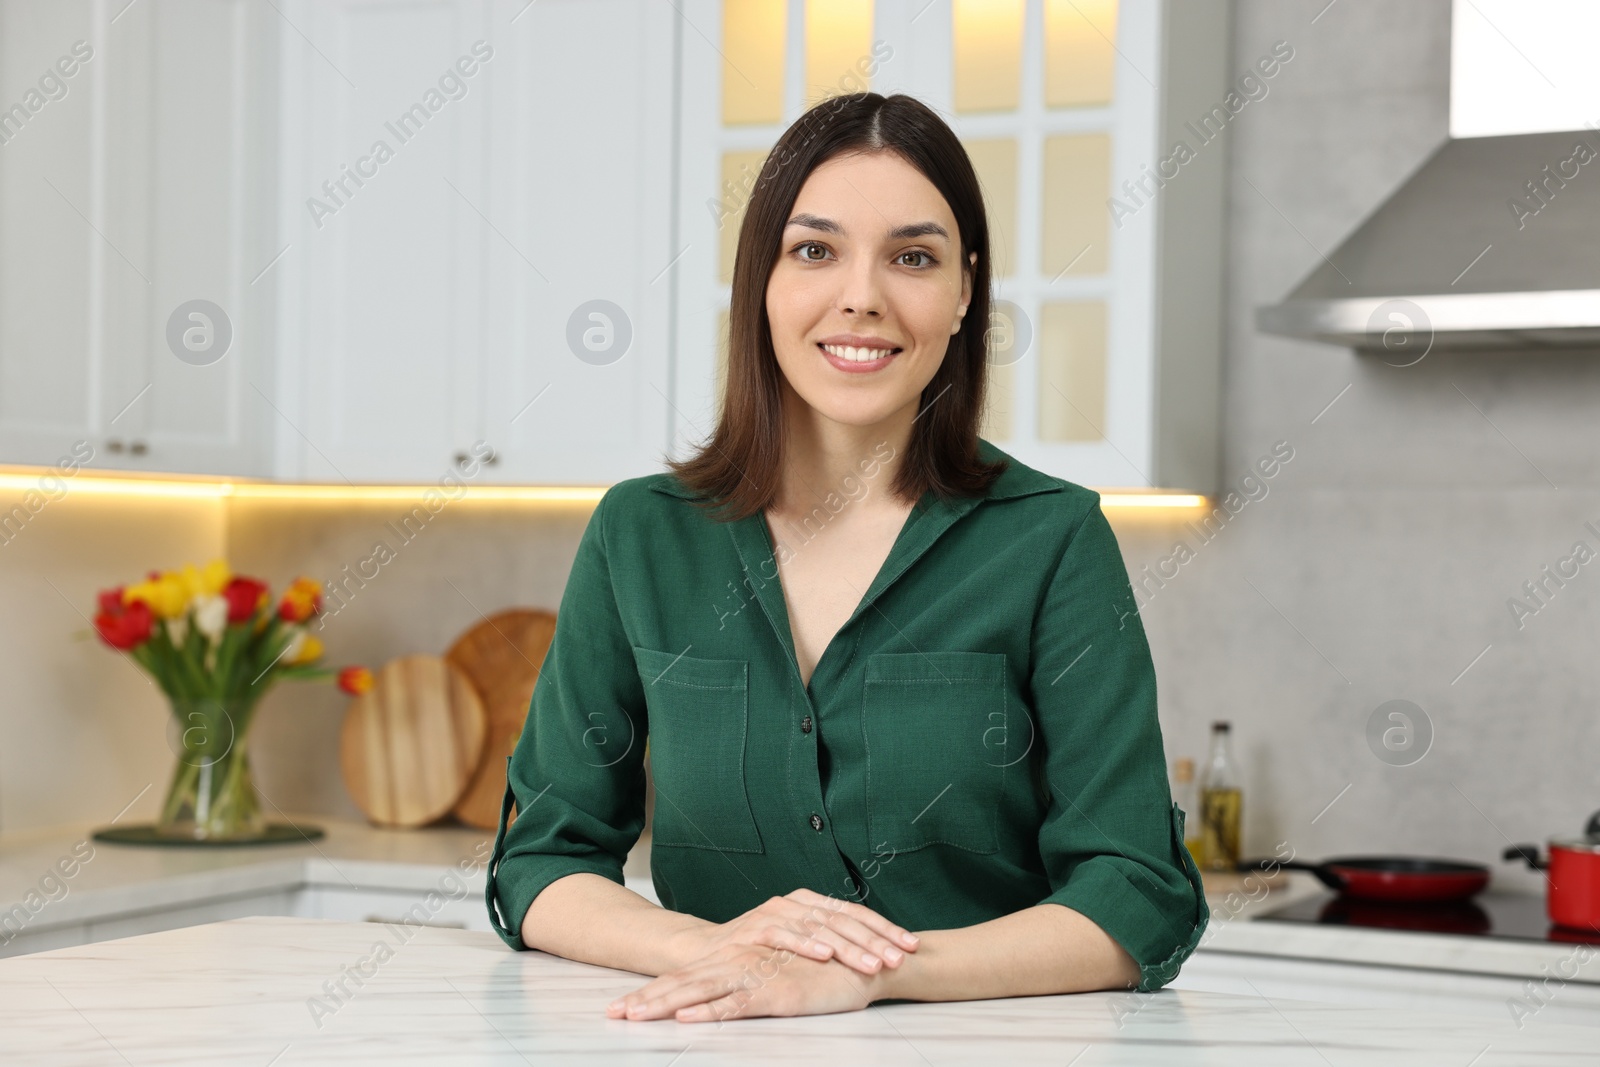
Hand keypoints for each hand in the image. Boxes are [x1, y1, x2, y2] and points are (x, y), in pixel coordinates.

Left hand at [607, 942, 881, 1021]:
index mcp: (738, 962)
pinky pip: (737, 1003)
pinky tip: (686, 1017)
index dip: (652, 992)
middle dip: (645, 999)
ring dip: (665, 1004)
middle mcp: (741, 965)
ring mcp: (756, 977)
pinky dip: (710, 1011)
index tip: (621, 1008)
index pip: (687, 978)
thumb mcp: (777, 978)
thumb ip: (748, 984)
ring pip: (701, 991)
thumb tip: (719, 998)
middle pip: (684, 984)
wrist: (867, 962)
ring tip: (635, 1015)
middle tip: (612, 1014)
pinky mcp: (776, 993)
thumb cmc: (823, 971)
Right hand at [668, 887, 918, 976]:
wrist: (710, 953)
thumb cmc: (762, 952)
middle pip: (844, 919)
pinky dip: (806, 943)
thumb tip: (878, 951)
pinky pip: (785, 934)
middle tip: (900, 957)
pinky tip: (826, 954)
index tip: (911, 945)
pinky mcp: (755, 927)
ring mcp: (776, 912)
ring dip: (849, 947)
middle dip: (875, 940)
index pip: (856, 913)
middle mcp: (797, 902)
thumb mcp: (800, 943)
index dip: (885, 929)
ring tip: (874, 963)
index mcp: (812, 902)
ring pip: (820, 927)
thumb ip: (830, 940)